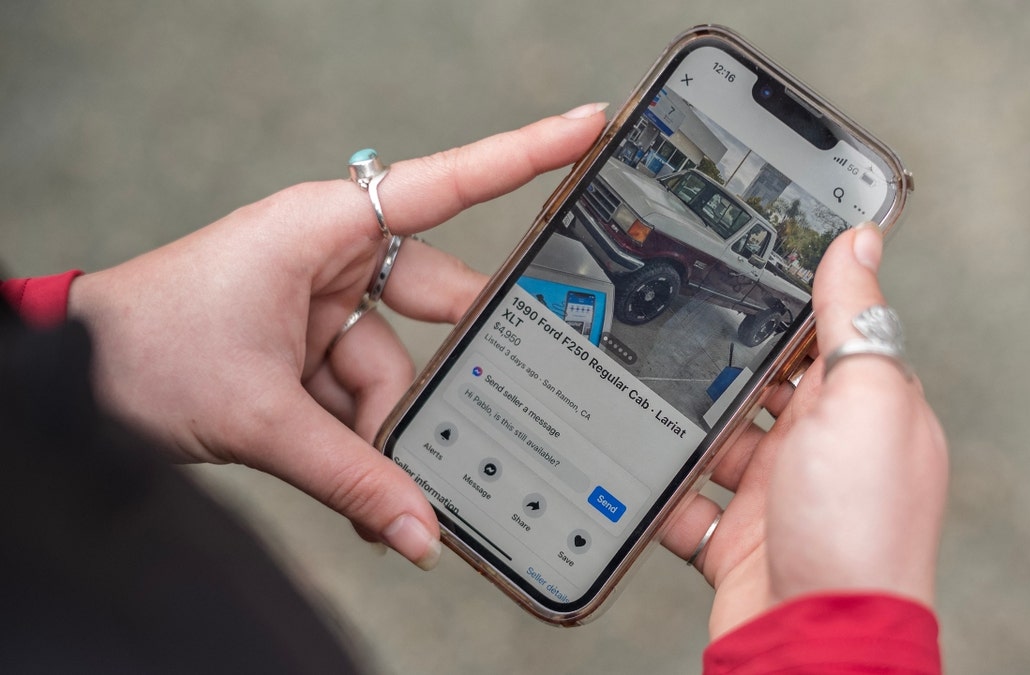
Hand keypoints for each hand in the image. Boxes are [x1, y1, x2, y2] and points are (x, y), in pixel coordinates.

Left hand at [68, 104, 607, 568]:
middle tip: (491, 415)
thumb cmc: (143, 353)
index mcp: (324, 228)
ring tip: (380, 499)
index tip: (590, 127)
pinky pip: (362, 395)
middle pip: (433, 305)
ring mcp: (320, 303)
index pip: (447, 184)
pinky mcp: (305, 347)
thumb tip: (422, 533)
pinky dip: (362, 444)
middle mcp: (331, 255)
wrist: (70, 384)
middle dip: (447, 375)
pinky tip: (363, 492)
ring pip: (395, 370)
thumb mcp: (261, 415)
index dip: (525, 154)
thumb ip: (354, 476)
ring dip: (384, 434)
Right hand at [661, 223, 947, 637]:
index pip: (826, 332)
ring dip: (685, 422)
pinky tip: (634, 464)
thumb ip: (855, 319)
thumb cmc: (860, 528)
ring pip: (717, 438)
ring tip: (643, 386)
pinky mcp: (736, 538)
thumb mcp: (865, 399)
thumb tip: (860, 241)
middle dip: (721, 359)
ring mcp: (777, 494)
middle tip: (673, 319)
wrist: (814, 642)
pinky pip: (687, 501)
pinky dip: (661, 487)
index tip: (741, 257)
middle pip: (762, 383)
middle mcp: (824, 447)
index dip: (789, 296)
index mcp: (865, 406)